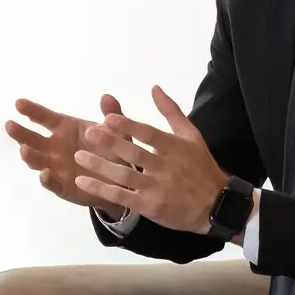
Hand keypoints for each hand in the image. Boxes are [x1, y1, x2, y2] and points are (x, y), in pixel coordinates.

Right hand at [5, 95, 131, 220]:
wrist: (123, 181)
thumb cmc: (114, 150)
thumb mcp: (117, 131)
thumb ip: (112, 115)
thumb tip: (107, 97)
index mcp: (65, 129)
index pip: (45, 118)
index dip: (32, 110)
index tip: (18, 103)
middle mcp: (55, 147)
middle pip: (33, 139)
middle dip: (21, 133)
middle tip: (9, 125)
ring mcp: (55, 167)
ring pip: (37, 160)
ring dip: (29, 156)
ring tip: (24, 150)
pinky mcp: (61, 186)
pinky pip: (51, 183)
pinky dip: (47, 179)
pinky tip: (45, 174)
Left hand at [72, 86, 226, 234]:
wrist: (216, 206)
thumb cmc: (201, 167)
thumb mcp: (192, 136)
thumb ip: (171, 112)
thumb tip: (154, 88)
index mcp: (176, 148)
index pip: (150, 135)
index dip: (129, 126)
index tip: (108, 118)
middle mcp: (166, 168)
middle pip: (135, 154)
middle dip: (110, 143)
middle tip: (88, 133)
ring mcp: (157, 189)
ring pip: (125, 175)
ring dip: (100, 166)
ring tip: (79, 156)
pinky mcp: (150, 207)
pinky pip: (122, 197)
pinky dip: (102, 189)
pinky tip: (83, 182)